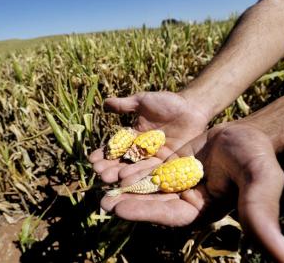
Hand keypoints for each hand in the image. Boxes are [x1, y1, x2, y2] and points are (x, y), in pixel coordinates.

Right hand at [89, 91, 208, 182]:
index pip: (115, 147)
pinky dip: (141, 176)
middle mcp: (141, 151)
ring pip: (135, 168)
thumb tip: (104, 103)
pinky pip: (153, 171)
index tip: (92, 159)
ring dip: (122, 174)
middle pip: (123, 161)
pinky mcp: (168, 163)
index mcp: (133, 137)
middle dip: (110, 167)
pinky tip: (129, 182)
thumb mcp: (143, 101)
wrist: (192, 108)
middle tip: (99, 174)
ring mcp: (154, 158)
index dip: (103, 153)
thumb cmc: (167, 102)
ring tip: (109, 179)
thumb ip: (124, 105)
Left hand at [100, 123, 283, 262]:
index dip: (144, 212)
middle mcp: (185, 200)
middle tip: (101, 201)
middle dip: (127, 200)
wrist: (248, 135)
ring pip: (146, 183)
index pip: (169, 217)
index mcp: (201, 212)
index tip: (119, 209)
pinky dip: (133, 164)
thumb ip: (260, 215)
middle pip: (152, 202)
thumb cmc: (257, 158)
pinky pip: (149, 165)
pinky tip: (114, 161)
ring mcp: (176, 182)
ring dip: (124, 183)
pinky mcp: (171, 164)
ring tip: (101, 180)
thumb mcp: (260, 184)